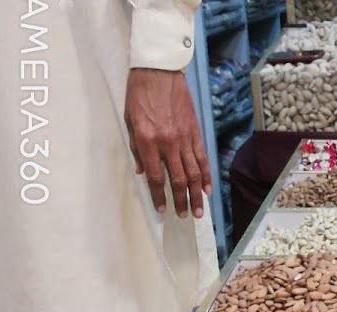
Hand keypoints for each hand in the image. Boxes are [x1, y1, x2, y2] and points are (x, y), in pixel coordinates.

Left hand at [125, 68, 211, 217]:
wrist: (159, 71)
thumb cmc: (139, 93)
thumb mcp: (130, 120)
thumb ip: (136, 147)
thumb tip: (142, 170)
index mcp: (149, 141)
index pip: (155, 177)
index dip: (158, 196)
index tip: (161, 210)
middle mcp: (168, 144)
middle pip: (178, 180)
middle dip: (181, 201)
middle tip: (183, 216)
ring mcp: (184, 139)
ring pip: (193, 174)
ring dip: (196, 195)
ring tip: (198, 211)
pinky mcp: (195, 133)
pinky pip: (202, 159)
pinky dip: (205, 176)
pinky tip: (207, 190)